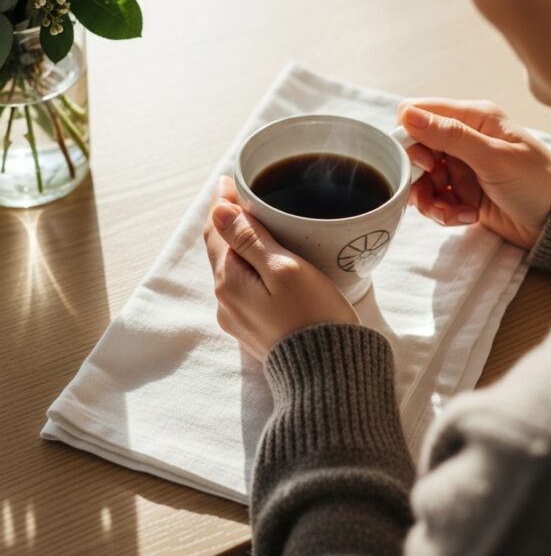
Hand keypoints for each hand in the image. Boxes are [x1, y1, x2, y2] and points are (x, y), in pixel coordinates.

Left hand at [203, 176, 358, 360]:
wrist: (329, 377)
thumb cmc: (313, 317)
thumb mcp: (284, 269)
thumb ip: (249, 239)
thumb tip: (218, 209)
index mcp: (229, 281)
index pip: (216, 230)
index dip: (223, 202)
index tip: (231, 178)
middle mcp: (226, 301)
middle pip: (222, 249)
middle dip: (230, 220)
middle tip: (245, 192)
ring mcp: (239, 318)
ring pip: (234, 269)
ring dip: (242, 244)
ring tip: (260, 222)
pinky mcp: (256, 329)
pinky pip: (247, 288)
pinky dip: (252, 266)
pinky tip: (270, 261)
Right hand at [398, 99, 550, 248]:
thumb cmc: (537, 183)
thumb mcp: (493, 158)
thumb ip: (450, 135)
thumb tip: (408, 115)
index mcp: (472, 117)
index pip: (417, 112)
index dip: (409, 137)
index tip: (423, 162)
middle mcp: (464, 138)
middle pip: (415, 149)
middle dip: (420, 175)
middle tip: (438, 188)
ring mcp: (462, 165)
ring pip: (422, 178)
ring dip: (432, 199)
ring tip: (455, 212)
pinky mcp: (463, 192)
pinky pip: (437, 199)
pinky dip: (446, 211)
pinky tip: (468, 216)